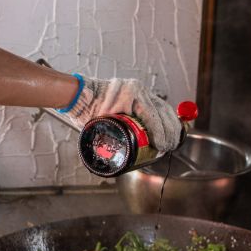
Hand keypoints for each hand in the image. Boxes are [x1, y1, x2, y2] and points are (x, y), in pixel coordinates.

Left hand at [61, 76, 183, 151]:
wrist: (78, 93)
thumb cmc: (85, 108)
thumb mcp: (97, 125)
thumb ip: (107, 140)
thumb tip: (120, 161)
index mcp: (128, 94)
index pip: (151, 116)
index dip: (160, 134)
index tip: (161, 147)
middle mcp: (137, 89)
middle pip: (162, 111)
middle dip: (170, 131)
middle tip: (169, 147)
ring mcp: (139, 90)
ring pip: (163, 107)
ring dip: (171, 124)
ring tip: (173, 141)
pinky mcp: (140, 93)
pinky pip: (158, 105)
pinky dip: (166, 118)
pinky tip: (170, 128)